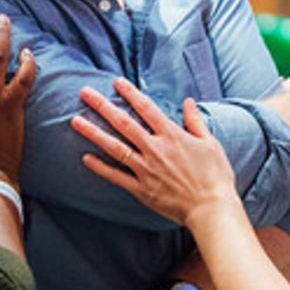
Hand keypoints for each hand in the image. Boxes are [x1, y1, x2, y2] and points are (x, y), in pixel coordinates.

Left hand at [71, 78, 236, 226]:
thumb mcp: (210, 143)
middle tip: (84, 93)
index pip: (146, 108)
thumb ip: (195, 121)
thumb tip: (188, 101)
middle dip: (102, 106)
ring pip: (114, 147)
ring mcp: (146, 170)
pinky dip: (100, 167)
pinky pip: (116, 176)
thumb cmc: (215, 176)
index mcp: (172, 136)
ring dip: (93, 133)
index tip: (115, 81)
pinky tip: (85, 158)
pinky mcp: (141, 189)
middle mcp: (155, 149)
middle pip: (123, 123)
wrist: (211, 209)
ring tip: (75, 121)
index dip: (130, 93)